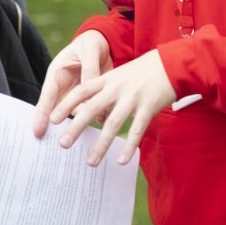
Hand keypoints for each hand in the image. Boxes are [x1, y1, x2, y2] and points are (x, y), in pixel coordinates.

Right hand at [33, 30, 113, 137]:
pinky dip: (94, 122)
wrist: (104, 43)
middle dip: (56, 129)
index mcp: (57, 74)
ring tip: (75, 144)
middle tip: (56, 146)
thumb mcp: (90, 50)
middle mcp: (64, 88)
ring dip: (77, 128)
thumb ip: (89, 69)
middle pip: (57, 112)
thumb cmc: (91, 43)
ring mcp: (77, 95)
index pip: (47, 97)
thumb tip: (90, 87)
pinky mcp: (91, 99)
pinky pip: (90, 113)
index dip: (42, 115)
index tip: (38, 131)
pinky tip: (99, 135)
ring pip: (74, 116)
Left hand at [46, 49, 175, 166]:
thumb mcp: (122, 74)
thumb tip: (92, 111)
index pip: (82, 91)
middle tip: (63, 144)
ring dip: (101, 145)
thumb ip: (107, 90)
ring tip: (90, 162)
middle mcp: (118, 87)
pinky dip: (128, 146)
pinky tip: (121, 160)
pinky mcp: (149, 106)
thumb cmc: (146, 70)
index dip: (67, 104)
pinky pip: (136, 129)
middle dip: (76, 127)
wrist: (172, 62)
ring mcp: (133, 97)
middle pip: (92, 108)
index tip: (53, 119)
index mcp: (109, 78)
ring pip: (113, 123)